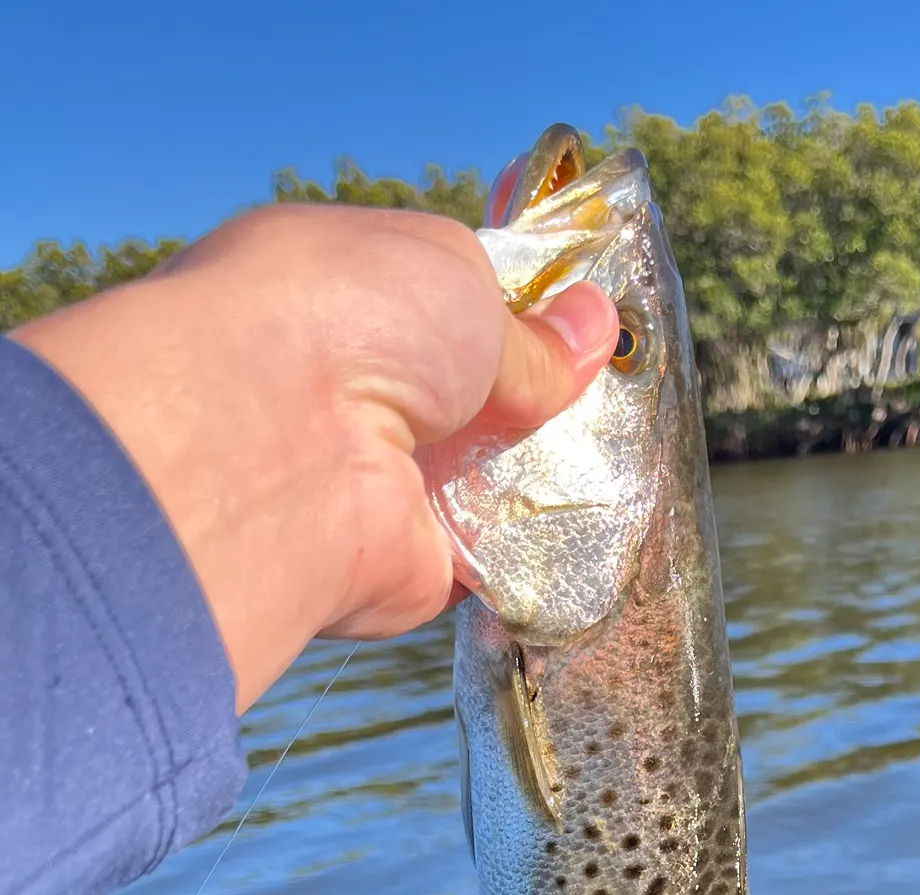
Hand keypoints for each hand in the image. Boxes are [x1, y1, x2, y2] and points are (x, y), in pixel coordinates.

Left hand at [13, 203, 617, 712]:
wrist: (276, 453)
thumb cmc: (347, 321)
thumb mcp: (457, 280)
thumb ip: (527, 323)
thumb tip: (593, 329)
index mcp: (338, 295)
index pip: (442, 303)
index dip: (518, 313)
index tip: (587, 326)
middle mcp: (349, 390)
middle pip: (474, 399)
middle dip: (540, 398)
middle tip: (615, 395)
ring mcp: (379, 482)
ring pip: (490, 479)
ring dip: (544, 472)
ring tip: (619, 455)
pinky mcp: (409, 564)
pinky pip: (495, 558)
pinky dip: (541, 549)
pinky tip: (593, 523)